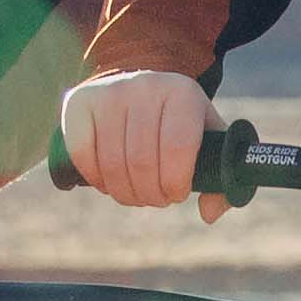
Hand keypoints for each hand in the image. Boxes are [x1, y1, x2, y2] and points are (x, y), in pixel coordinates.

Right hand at [60, 72, 226, 219]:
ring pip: (112, 164)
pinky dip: (97, 180)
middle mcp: (145, 87)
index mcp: (183, 93)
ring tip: (137, 194)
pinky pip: (82, 155)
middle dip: (151, 194)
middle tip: (158, 198)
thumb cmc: (180, 123)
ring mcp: (109, 93)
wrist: (141, 87)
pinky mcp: (79, 102)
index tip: (177, 194)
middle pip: (142, 161)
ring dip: (125, 193)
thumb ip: (222, 178)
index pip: (178, 147)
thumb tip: (209, 213)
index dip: (176, 182)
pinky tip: (110, 182)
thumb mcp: (209, 138)